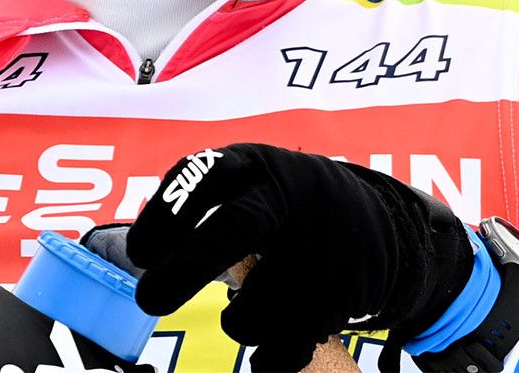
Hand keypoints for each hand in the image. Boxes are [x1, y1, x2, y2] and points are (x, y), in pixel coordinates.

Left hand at [126, 144, 473, 371]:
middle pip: (235, 228)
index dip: (165, 215)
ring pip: (258, 308)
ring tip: (250, 309)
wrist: (379, 222)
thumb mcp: (248, 183)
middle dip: (186, 269)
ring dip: (239, 322)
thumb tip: (140, 255)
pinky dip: (270, 355)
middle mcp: (291, 197)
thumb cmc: (284, 207)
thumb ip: (199, 203)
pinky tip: (275, 337)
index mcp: (255, 165)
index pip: (203, 175)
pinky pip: (289, 345)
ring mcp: (323, 244)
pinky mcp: (347, 290)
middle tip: (149, 300)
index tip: (139, 254)